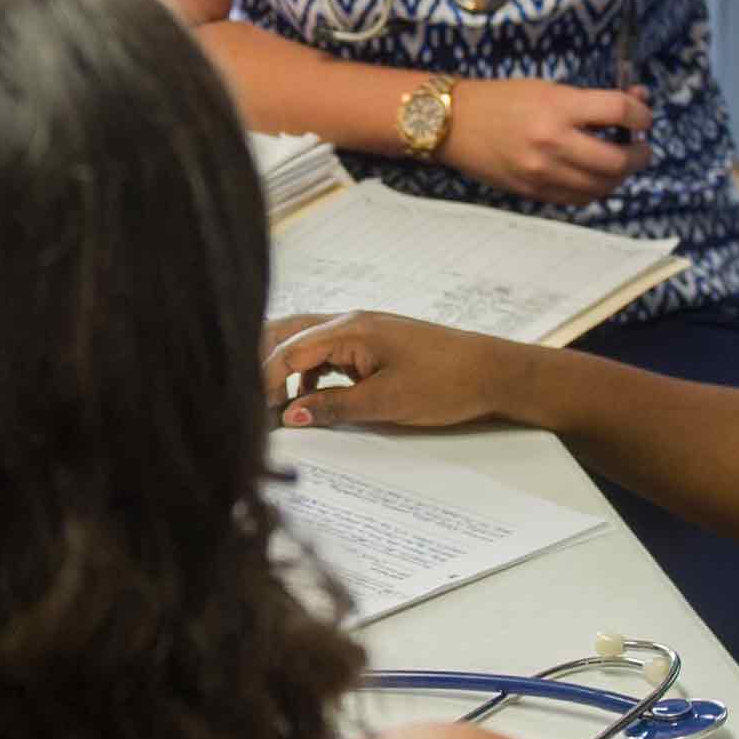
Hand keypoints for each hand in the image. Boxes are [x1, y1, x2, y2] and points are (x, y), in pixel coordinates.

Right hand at [263, 311, 530, 431]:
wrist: (492, 371)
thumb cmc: (445, 382)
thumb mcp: (386, 402)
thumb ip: (334, 407)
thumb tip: (290, 416)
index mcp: (349, 329)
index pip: (287, 350)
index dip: (262, 381)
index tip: (251, 413)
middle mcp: (348, 322)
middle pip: (286, 334)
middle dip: (260, 365)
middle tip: (245, 401)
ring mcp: (359, 331)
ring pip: (303, 343)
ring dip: (282, 369)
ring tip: (268, 404)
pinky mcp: (370, 345)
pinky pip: (325, 354)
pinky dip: (307, 375)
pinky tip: (308, 400)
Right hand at [444, 77, 651, 206]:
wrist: (453, 123)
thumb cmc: (500, 99)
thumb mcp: (547, 89)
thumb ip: (589, 102)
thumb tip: (634, 103)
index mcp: (557, 107)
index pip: (620, 111)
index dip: (642, 114)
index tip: (642, 117)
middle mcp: (553, 143)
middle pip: (618, 160)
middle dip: (640, 154)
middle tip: (640, 147)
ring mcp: (543, 173)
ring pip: (603, 186)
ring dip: (619, 176)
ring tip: (617, 162)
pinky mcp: (533, 192)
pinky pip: (579, 199)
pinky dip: (594, 189)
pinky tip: (592, 176)